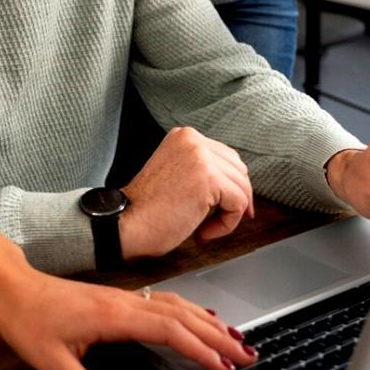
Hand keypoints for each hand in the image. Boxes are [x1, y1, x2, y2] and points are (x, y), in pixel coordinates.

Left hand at [0, 269, 254, 369]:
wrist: (11, 286)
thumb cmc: (29, 320)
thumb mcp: (53, 363)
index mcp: (115, 316)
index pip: (170, 330)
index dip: (201, 349)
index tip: (225, 366)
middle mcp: (126, 302)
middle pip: (184, 316)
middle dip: (218, 336)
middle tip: (249, 354)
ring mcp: (124, 297)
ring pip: (177, 306)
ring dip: (209, 322)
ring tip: (236, 339)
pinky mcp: (119, 299)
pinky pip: (165, 301)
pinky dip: (189, 311)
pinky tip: (199, 318)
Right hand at [120, 126, 254, 259]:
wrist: (127, 224)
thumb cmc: (148, 210)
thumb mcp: (177, 174)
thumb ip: (201, 169)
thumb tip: (238, 184)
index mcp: (184, 136)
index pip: (226, 157)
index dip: (231, 186)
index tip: (227, 208)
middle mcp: (193, 139)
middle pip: (239, 170)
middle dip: (236, 199)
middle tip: (217, 223)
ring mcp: (201, 156)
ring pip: (242, 188)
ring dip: (229, 215)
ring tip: (203, 230)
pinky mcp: (208, 178)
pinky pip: (238, 204)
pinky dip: (226, 224)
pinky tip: (203, 233)